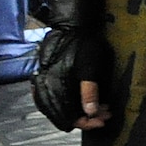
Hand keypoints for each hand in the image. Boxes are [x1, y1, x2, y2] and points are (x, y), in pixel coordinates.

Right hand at [31, 0, 112, 131]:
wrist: (71, 25)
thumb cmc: (84, 42)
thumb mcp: (91, 66)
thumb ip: (89, 91)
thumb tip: (90, 112)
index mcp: (54, 86)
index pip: (68, 116)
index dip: (86, 121)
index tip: (102, 120)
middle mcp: (43, 88)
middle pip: (62, 115)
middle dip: (85, 116)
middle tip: (104, 114)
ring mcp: (40, 84)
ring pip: (57, 108)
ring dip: (77, 110)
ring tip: (99, 107)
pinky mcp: (41, 78)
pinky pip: (50, 100)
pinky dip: (66, 103)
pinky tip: (80, 101)